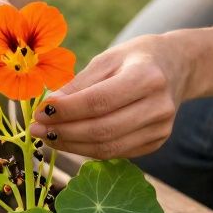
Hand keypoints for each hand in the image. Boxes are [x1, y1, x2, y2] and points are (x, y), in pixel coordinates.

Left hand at [28, 33, 184, 158]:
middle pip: (102, 130)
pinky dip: (88, 150)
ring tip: (47, 137)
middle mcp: (158, 107)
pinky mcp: (156, 143)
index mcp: (147, 77)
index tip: (39, 113)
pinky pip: (116, 153)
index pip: (99, 101)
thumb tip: (48, 107)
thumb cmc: (135, 59)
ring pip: (107, 148)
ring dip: (72, 146)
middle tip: (36, 130)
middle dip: (63, 132)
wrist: (176, 67)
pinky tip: (69, 140)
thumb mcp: (107, 59)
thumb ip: (79, 84)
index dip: (66, 111)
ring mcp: (161, 129)